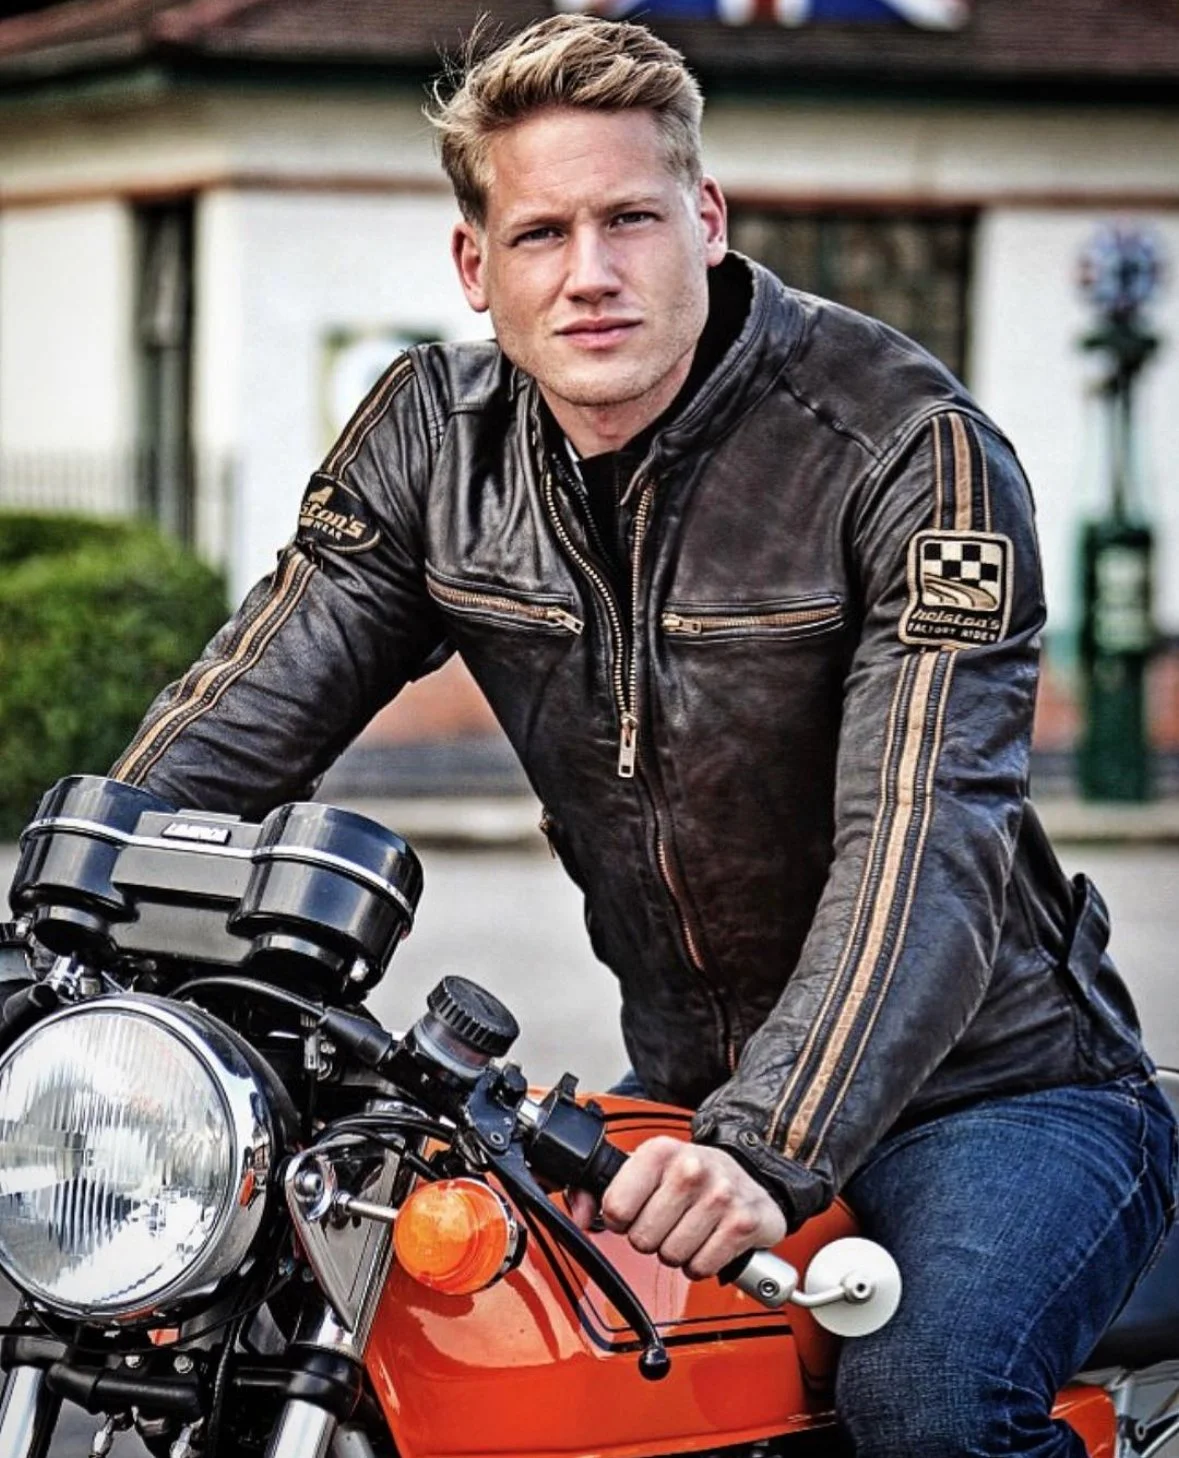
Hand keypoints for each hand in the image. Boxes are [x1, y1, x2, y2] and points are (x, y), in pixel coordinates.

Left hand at [567, 1137, 785, 1279]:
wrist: (749, 1175)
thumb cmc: (691, 1176)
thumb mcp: (645, 1169)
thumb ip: (599, 1190)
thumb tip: (578, 1214)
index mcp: (659, 1151)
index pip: (615, 1207)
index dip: (620, 1218)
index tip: (633, 1211)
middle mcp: (691, 1168)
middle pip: (642, 1238)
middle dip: (650, 1237)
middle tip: (666, 1222)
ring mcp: (720, 1195)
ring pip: (671, 1256)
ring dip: (676, 1252)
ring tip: (687, 1229)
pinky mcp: (742, 1223)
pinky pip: (700, 1267)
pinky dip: (700, 1264)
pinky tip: (706, 1242)